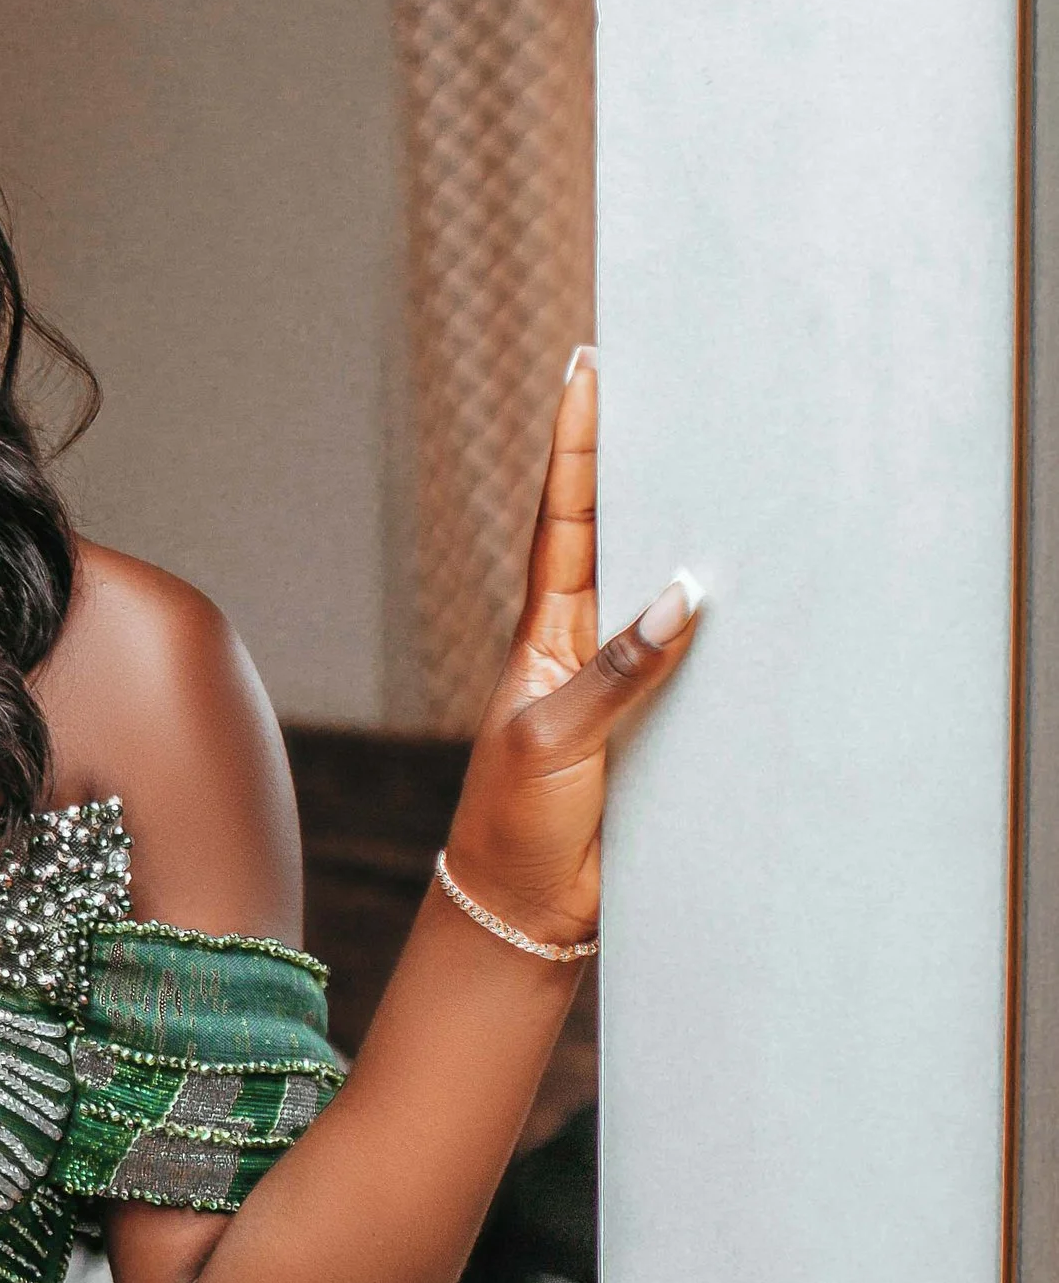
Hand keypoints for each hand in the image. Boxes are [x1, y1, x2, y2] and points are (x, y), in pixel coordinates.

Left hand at [441, 348, 700, 947]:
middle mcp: (589, 647)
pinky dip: (731, 631)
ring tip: (737, 465)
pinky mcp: (662, 732)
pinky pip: (703, 667)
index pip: (566, 520)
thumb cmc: (514, 821)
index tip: (590, 372)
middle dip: (646, 466)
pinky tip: (768, 597)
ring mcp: (628, 687)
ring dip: (698, 539)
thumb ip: (618, 672)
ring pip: (670, 597)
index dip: (578, 446)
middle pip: (624, 538)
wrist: (525, 910)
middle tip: (678, 388)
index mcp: (545, 634)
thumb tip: (682, 595)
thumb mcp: (553, 738)